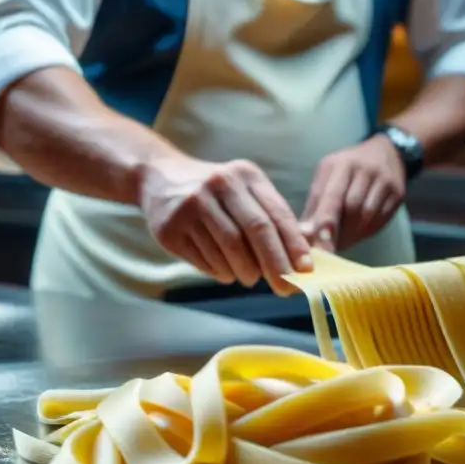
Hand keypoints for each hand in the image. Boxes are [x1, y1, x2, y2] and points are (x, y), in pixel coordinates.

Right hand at [140, 156, 312, 294]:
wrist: (159, 177)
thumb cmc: (215, 192)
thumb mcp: (244, 190)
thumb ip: (273, 218)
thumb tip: (303, 257)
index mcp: (245, 175)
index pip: (276, 214)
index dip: (293, 245)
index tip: (306, 270)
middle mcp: (219, 184)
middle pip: (255, 230)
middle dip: (275, 264)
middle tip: (285, 288)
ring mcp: (191, 205)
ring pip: (229, 250)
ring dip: (245, 271)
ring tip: (249, 277)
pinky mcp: (171, 228)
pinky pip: (205, 260)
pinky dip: (222, 272)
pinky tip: (226, 270)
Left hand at [300, 135, 406, 251]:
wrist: (387, 152)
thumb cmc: (348, 167)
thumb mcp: (328, 175)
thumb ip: (316, 202)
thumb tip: (304, 234)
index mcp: (342, 163)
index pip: (332, 196)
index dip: (324, 222)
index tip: (317, 245)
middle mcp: (365, 169)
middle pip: (352, 208)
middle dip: (339, 232)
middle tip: (328, 250)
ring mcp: (385, 181)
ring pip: (367, 216)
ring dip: (353, 235)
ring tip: (341, 243)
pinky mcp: (398, 193)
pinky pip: (381, 219)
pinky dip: (367, 231)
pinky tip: (357, 235)